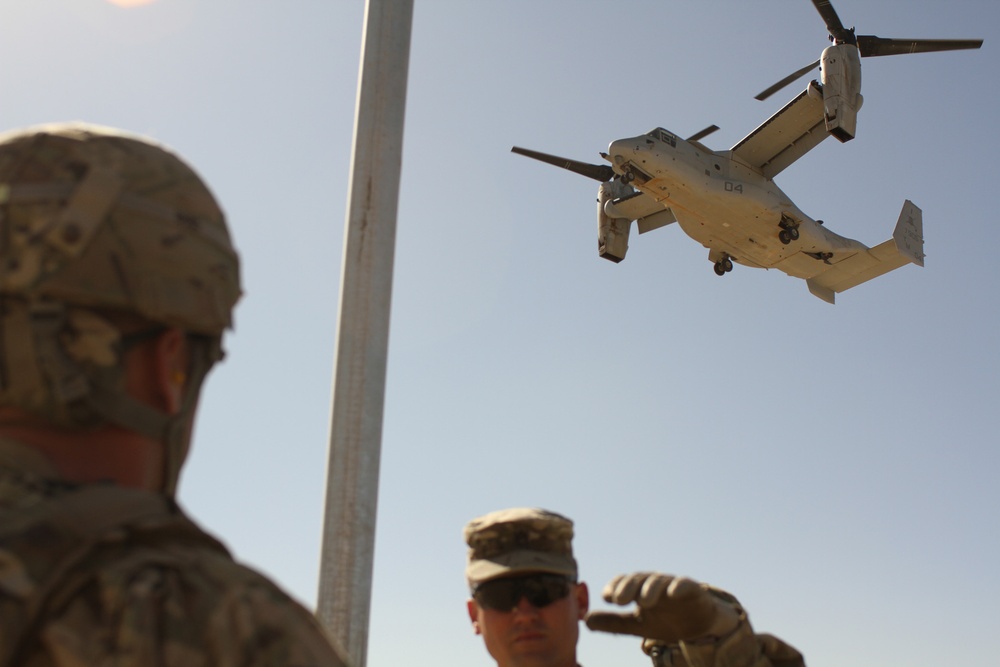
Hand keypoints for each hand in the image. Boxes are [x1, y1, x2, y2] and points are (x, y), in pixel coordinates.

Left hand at [585, 572, 740, 643]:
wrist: (698, 626)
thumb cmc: (665, 620)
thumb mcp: (637, 625)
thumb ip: (613, 622)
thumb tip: (585, 621)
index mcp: (639, 590)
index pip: (624, 583)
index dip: (615, 587)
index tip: (606, 598)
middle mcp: (654, 584)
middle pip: (639, 579)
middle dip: (628, 587)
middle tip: (619, 600)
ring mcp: (673, 585)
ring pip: (660, 581)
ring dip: (650, 589)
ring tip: (643, 601)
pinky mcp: (694, 590)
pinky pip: (685, 584)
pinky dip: (678, 586)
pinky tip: (672, 593)